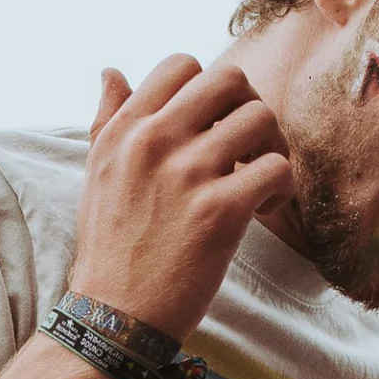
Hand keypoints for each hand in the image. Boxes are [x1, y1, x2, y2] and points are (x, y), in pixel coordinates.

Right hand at [69, 55, 294, 337]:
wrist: (116, 314)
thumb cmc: (110, 245)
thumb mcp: (97, 172)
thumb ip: (108, 118)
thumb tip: (112, 70)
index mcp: (126, 129)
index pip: (182, 64)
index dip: (209, 89)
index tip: (212, 125)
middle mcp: (155, 140)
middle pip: (230, 79)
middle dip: (248, 108)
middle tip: (247, 146)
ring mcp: (188, 173)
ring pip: (260, 118)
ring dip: (272, 147)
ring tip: (257, 180)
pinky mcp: (220, 210)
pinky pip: (277, 167)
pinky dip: (281, 187)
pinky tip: (261, 209)